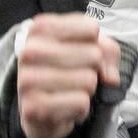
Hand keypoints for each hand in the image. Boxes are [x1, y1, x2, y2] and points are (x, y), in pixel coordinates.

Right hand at [17, 13, 121, 137]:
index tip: (79, 52)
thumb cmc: (66, 71)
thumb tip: (110, 78)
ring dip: (86, 90)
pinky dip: (81, 107)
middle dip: (92, 69)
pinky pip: (81, 102)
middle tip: (75, 76)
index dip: (95, 45)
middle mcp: (29, 51)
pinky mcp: (32, 107)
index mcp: (40, 28)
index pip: (91, 29)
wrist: (41, 108)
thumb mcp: (89, 49)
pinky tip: (65, 106)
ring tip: (69, 91)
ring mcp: (27, 79)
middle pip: (93, 55)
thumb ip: (108, 51)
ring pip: (89, 80)